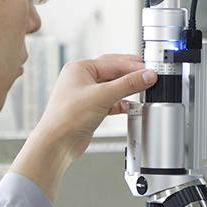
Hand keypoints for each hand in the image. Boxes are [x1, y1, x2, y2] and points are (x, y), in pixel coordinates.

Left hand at [9, 54, 155, 201]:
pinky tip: (129, 106)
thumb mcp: (103, 96)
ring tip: (142, 90)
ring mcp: (85, 95)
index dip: (133, 66)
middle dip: (131, 74)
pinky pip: (110, 101)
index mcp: (79, 68)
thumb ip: (128, 84)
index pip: (112, 62)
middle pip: (113, 72)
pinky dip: (121, 103)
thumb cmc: (66, 118)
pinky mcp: (89, 109)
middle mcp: (81, 79)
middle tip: (148, 74)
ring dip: (127, 89)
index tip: (149, 70)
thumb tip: (146, 75)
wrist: (57, 144)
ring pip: (112, 87)